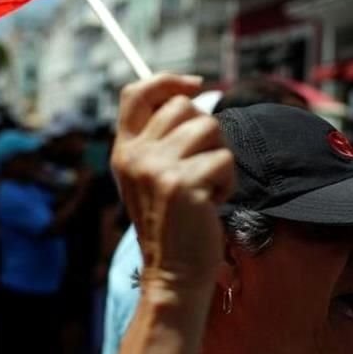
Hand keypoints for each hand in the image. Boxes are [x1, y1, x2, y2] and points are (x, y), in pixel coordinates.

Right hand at [111, 74, 234, 296]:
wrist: (173, 273)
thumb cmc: (171, 223)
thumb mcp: (150, 177)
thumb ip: (159, 139)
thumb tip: (190, 94)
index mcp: (124, 151)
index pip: (136, 93)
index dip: (167, 80)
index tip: (194, 84)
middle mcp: (136, 156)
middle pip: (184, 106)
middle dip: (206, 130)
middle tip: (201, 163)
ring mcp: (158, 169)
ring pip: (210, 128)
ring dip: (219, 157)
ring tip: (205, 187)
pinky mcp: (185, 185)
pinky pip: (224, 159)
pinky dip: (227, 182)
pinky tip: (212, 203)